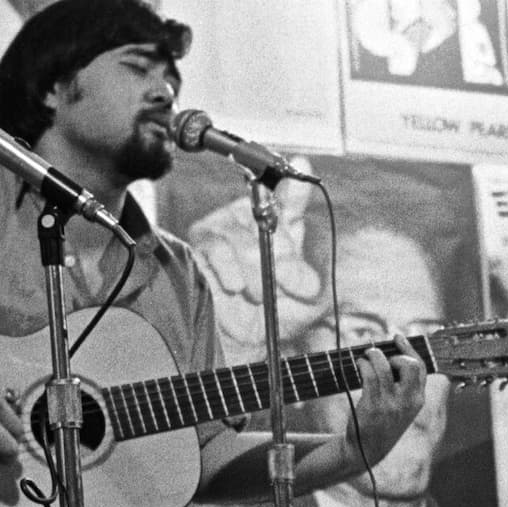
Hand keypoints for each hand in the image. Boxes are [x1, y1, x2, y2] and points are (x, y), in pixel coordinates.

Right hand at [188, 180, 324, 364]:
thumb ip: (305, 281)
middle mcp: (253, 218)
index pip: (290, 193)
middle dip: (280, 255)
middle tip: (284, 283)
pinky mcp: (200, 243)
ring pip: (243, 237)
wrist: (242, 341)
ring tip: (256, 294)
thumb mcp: (301, 298)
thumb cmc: (274, 313)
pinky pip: (215, 246)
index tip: (303, 166)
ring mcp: (226, 227)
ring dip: (254, 272)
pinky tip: (235, 287)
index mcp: (283, 222)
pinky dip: (229, 270)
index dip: (296, 182)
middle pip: (268, 217)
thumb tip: (307, 279)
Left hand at [342, 346, 428, 462]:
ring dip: (374, 355)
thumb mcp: (402, 408)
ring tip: (367, 355)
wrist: (365, 450)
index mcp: (418, 400)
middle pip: (409, 365)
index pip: (421, 368)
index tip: (398, 337)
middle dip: (395, 354)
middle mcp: (407, 402)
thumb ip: (404, 386)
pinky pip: (369, 374)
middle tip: (383, 357)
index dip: (410, 349)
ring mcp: (390, 404)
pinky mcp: (372, 406)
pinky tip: (359, 364)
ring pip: (385, 366)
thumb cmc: (382, 423)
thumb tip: (397, 353)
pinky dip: (363, 364)